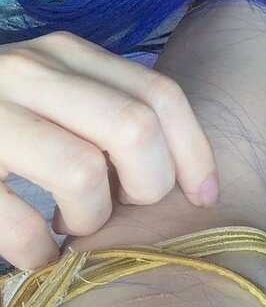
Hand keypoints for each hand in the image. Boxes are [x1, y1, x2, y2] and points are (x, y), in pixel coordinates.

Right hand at [0, 32, 217, 268]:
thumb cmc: (2, 124)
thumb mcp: (53, 96)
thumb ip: (106, 109)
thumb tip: (189, 170)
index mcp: (62, 52)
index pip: (158, 93)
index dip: (194, 150)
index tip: (205, 195)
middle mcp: (26, 71)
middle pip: (132, 129)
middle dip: (147, 185)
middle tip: (123, 210)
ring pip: (83, 173)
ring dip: (91, 218)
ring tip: (74, 226)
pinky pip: (22, 224)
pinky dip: (42, 252)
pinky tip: (39, 253)